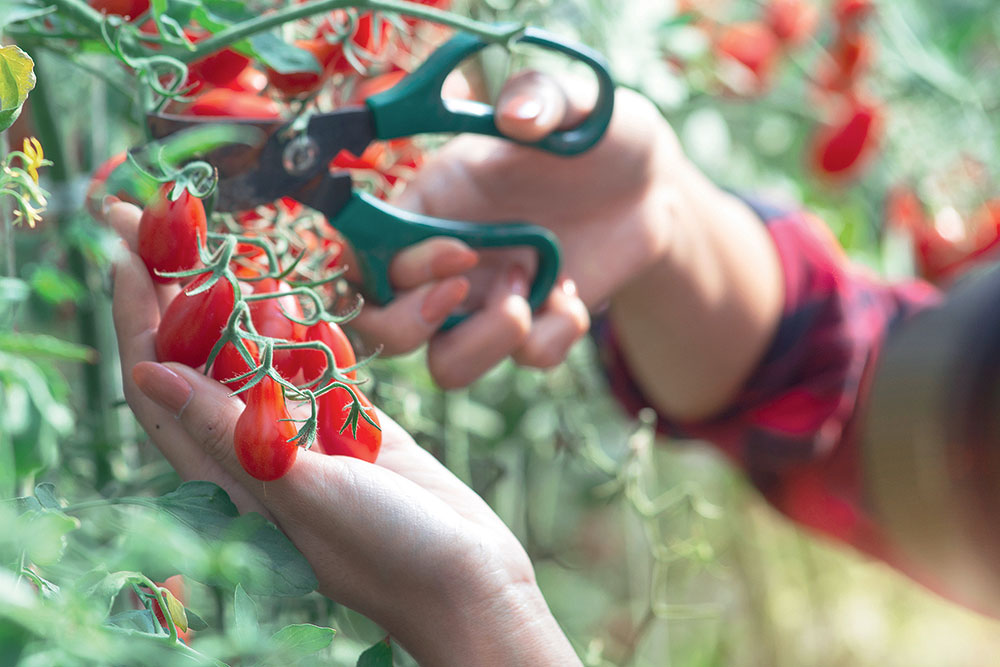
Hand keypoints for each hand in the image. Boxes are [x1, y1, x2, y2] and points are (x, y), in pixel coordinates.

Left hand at [105, 201, 579, 665]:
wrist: (470, 581)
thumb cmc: (387, 553)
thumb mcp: (301, 490)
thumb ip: (229, 434)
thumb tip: (148, 375)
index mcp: (230, 475)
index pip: (162, 385)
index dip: (139, 318)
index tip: (127, 249)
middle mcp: (258, 451)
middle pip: (200, 359)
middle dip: (174, 291)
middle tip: (158, 220)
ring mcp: (308, 436)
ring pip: (258, 356)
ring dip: (234, 300)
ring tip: (215, 238)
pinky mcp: (356, 427)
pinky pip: (316, 366)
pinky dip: (301, 327)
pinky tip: (289, 288)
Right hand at [350, 72, 783, 419]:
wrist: (650, 185)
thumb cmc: (596, 133)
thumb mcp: (574, 104)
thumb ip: (540, 97)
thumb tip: (516, 115)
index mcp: (431, 202)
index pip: (364, 253)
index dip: (394, 268)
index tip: (462, 250)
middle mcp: (445, 261)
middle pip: (378, 327)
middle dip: (408, 324)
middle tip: (467, 288)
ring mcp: (486, 301)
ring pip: (446, 366)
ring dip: (482, 345)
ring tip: (527, 300)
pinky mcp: (533, 327)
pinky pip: (525, 359)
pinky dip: (552, 337)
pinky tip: (574, 295)